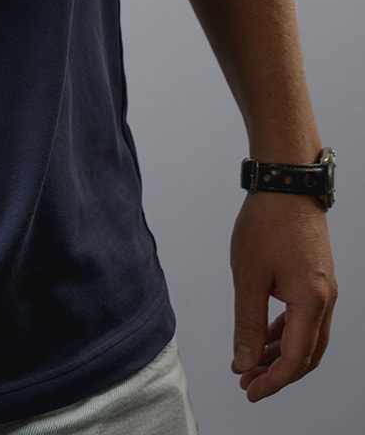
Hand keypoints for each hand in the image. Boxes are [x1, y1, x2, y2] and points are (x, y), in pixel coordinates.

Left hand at [230, 190, 335, 400]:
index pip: (295, 360)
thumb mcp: (248, 276)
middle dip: (278, 374)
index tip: (250, 391)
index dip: (273, 381)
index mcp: (311, 302)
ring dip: (281, 354)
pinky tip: (266, 336)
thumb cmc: (266, 222)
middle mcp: (325, 299)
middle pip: (307, 355)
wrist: (287, 181)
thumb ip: (248, 324)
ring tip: (252, 364)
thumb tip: (246, 363)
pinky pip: (306, 318)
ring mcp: (324, 288)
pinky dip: (286, 332)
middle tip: (248, 384)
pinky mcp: (317, 277)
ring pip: (308, 337)